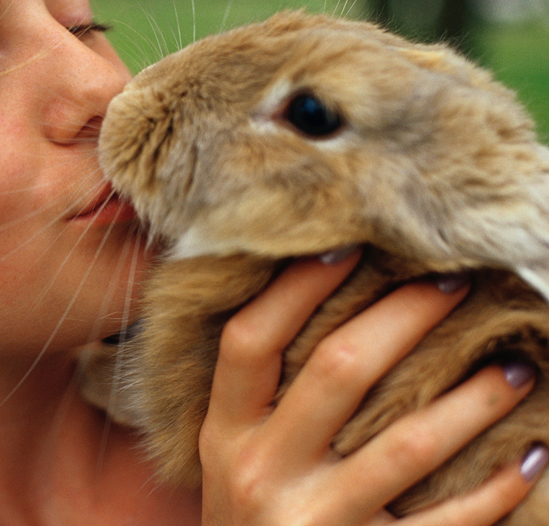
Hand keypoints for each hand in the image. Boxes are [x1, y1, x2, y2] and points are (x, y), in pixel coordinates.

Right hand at [198, 250, 545, 525]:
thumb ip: (259, 397)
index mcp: (224, 433)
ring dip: (474, 398)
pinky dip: (494, 489)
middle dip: (406, 315)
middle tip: (455, 281)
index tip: (349, 245)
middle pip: (339, 371)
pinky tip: (529, 456)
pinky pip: (444, 524)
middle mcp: (260, 471)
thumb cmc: (250, 517)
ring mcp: (312, 521)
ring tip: (517, 366)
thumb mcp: (231, 455)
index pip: (249, 341)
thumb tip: (312, 301)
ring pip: (407, 443)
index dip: (295, 288)